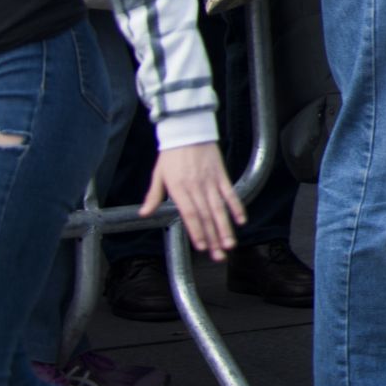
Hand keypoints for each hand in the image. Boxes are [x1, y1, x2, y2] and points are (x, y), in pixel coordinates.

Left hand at [144, 141, 242, 258]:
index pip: (189, 215)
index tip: (202, 247)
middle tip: (219, 255)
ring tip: (230, 244)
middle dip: (213, 237)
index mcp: (178, 188)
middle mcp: (196, 187)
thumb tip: (144, 214)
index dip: (197, 231)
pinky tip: (241, 220)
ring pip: (219, 208)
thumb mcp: (158, 174)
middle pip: (206, 216)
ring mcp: (211, 181)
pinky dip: (236, 207)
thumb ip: (153, 195)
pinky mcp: (221, 175)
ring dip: (225, 228)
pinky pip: (230, 193)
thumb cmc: (171, 153)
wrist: (188, 129)